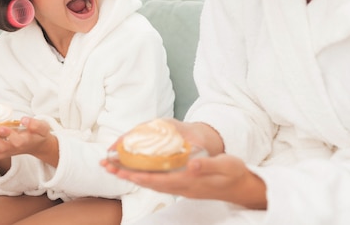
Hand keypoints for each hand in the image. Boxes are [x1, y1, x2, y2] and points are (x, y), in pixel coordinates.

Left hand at [0, 117, 56, 164]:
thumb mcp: (43, 127)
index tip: (0, 126)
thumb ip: (35, 124)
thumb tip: (23, 119)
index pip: (16, 141)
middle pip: (2, 148)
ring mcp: (7, 152)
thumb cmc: (38, 133)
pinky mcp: (2, 154)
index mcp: (25, 142)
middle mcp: (15, 149)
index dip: (8, 135)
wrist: (36, 144)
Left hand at [102, 153, 266, 208]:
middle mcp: (182, 186)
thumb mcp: (225, 165)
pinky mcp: (183, 184)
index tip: (122, 171)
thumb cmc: (234, 173)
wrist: (242, 186)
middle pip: (149, 182)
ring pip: (152, 182)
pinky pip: (159, 181)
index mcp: (189, 181)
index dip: (139, 176)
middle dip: (127, 175)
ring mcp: (182, 186)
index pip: (158, 180)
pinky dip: (145, 176)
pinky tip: (138, 170)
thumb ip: (208, 165)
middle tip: (107, 167)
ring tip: (115, 169)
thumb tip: (189, 163)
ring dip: (133, 176)